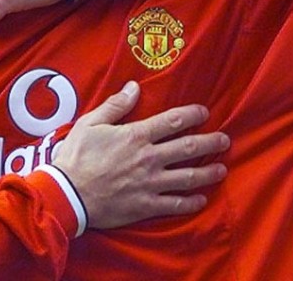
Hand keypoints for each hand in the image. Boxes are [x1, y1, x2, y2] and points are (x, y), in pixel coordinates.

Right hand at [51, 81, 228, 228]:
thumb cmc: (76, 157)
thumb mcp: (90, 124)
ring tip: (222, 169)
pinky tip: (201, 199)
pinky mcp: (146, 206)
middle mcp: (149, 158)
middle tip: (224, 140)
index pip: (172, 121)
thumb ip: (115, 106)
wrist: (68, 194)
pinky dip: (191, 202)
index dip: (192, 115)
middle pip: (188, 148)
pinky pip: (175, 204)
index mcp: (136, 136)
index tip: (205, 112)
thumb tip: (134, 87)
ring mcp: (150, 184)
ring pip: (188, 177)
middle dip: (210, 142)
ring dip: (208, 172)